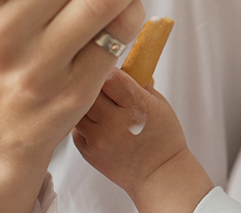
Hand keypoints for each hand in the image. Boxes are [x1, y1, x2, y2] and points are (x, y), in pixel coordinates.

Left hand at [74, 69, 213, 212]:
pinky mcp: (87, 151)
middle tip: (102, 84)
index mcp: (136, 106)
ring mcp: (99, 138)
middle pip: (91, 90)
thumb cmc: (164, 137)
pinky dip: (83, 121)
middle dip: (96, 84)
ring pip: (78, 108)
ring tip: (98, 103)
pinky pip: (76, 127)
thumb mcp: (160, 103)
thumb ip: (139, 84)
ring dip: (86, 102)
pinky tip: (96, 121)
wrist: (159, 174)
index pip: (111, 76)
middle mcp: (115, 122)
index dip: (109, 69)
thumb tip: (120, 67)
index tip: (111, 68)